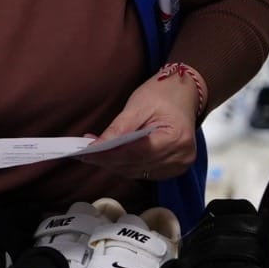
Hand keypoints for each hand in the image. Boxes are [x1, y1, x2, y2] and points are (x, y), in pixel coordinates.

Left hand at [87, 69, 201, 181]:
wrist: (183, 94)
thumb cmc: (163, 95)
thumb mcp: (138, 106)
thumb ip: (119, 128)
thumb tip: (97, 146)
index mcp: (176, 138)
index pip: (136, 152)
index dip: (109, 155)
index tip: (88, 153)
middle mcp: (181, 155)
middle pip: (136, 165)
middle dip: (108, 160)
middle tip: (85, 154)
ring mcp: (179, 164)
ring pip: (137, 172)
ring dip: (114, 164)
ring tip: (95, 154)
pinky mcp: (174, 168)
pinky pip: (143, 172)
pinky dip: (126, 165)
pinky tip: (112, 157)